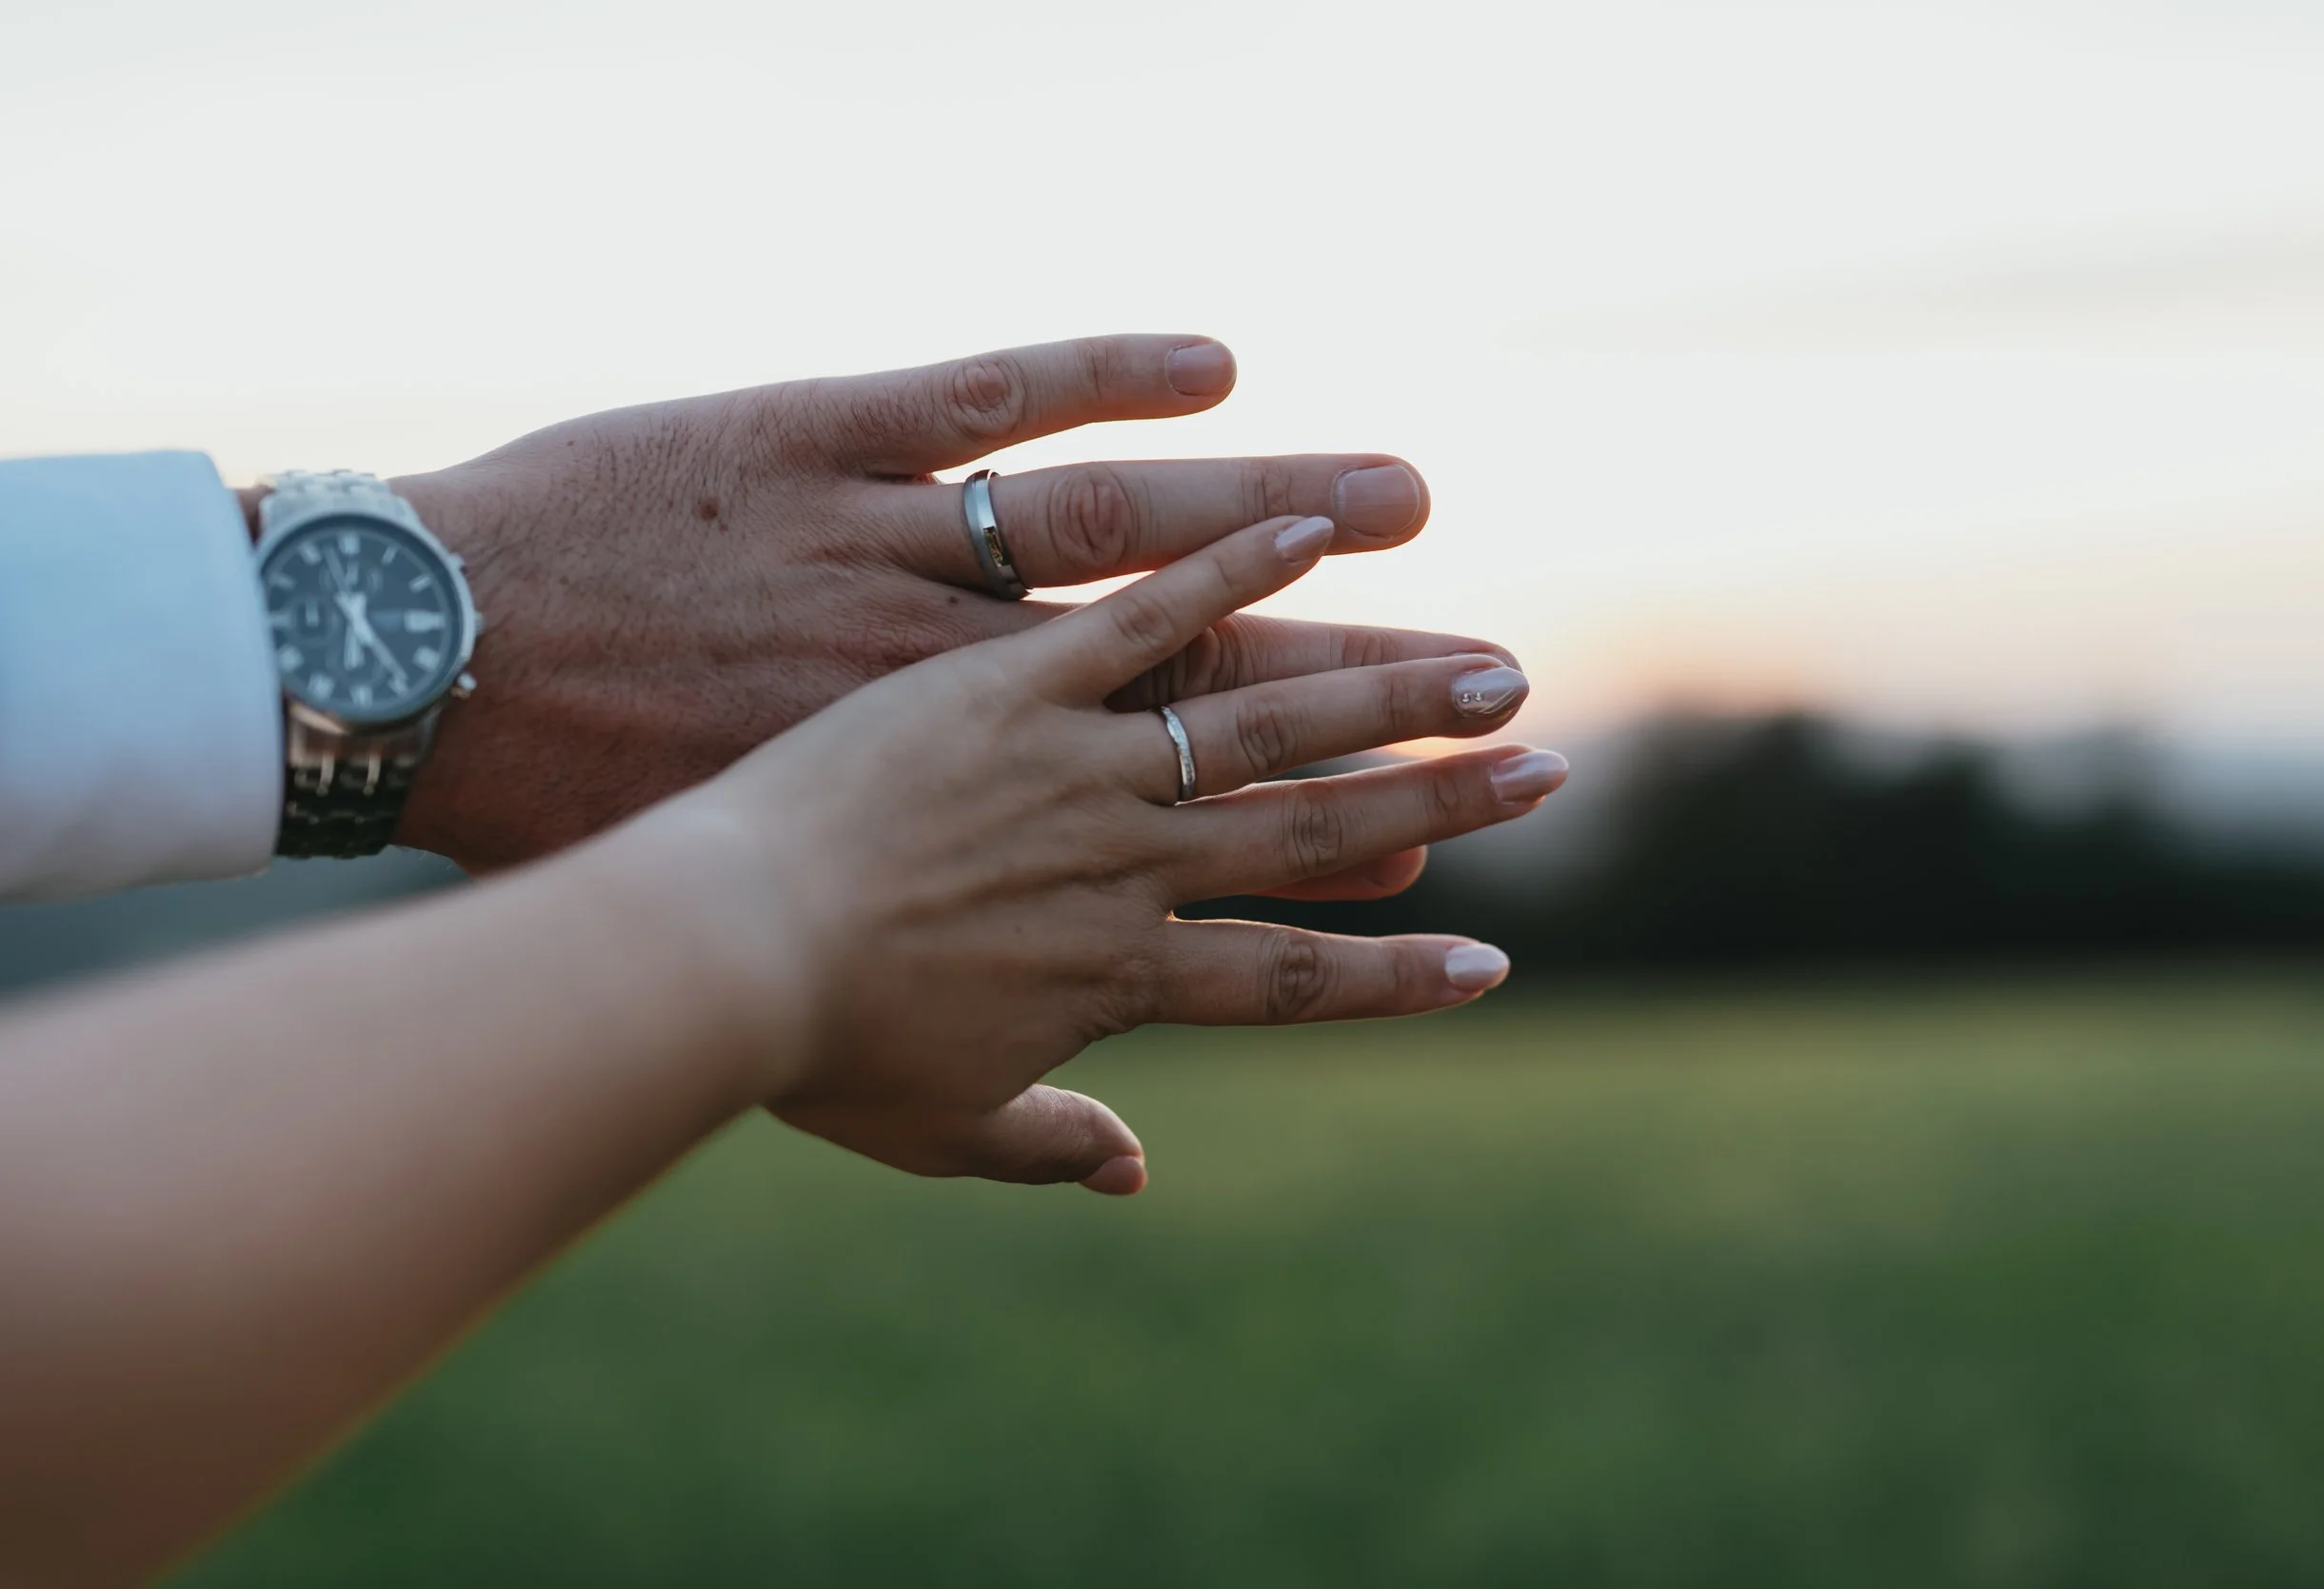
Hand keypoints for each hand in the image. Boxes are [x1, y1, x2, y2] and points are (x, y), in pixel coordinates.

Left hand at [644, 512, 1565, 1194]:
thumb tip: (1133, 1175)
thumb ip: (1050, 1141)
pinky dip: (1231, 566)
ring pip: (1260, 722)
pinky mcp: (1007, 676)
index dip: (1399, 974)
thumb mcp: (935, 1128)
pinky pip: (1138, 612)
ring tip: (1492, 665)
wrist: (712, 948)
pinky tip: (1315, 525)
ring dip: (1385, 692)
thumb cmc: (810, 1054)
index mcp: (1117, 977)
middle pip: (1314, 830)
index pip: (1292, 977)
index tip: (1492, 963)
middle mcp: (1126, 867)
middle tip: (1549, 771)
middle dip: (1443, 803)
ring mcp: (1075, 764)